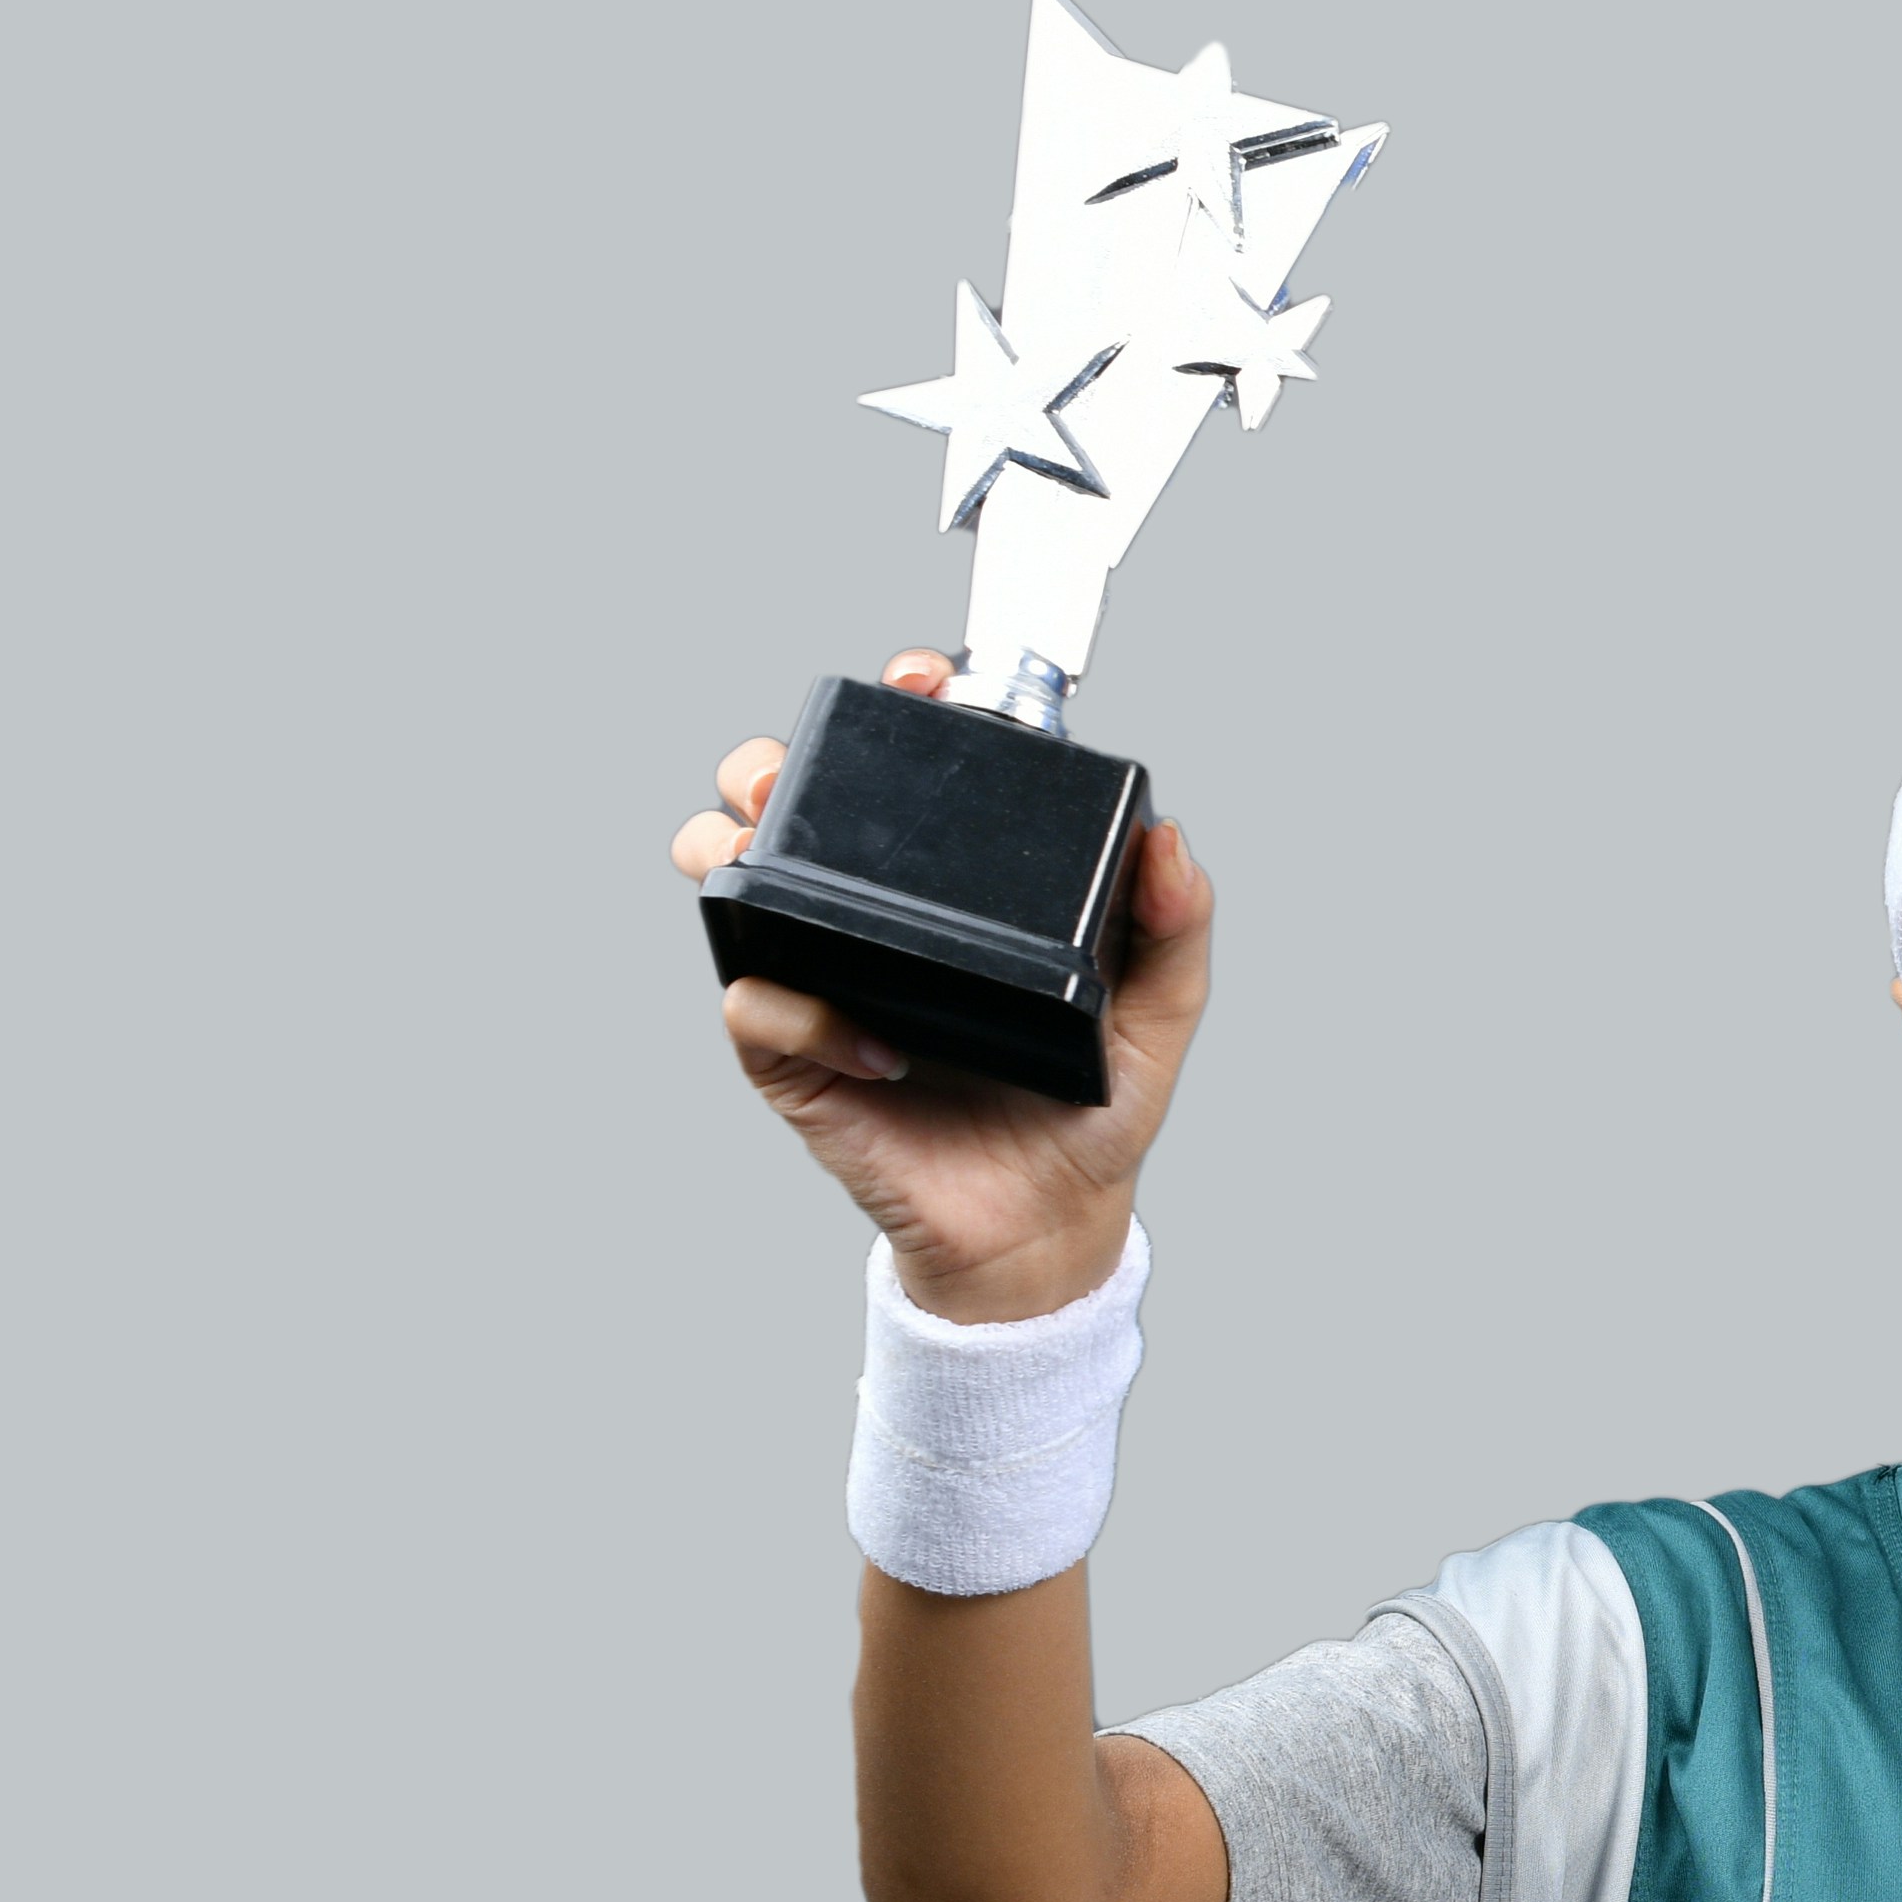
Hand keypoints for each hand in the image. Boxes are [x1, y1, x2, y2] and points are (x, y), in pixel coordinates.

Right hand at [671, 651, 1214, 1324]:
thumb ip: (1176, 925)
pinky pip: (758, 1009)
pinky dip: (803, 1015)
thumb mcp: (1158, 1010)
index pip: (904, 772)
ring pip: (731, 880)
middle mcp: (878, 916)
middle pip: (785, 804)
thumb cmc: (1091, 1108)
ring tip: (758, 849)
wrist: (1050, 1220)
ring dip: (725, 847)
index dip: (898, 708)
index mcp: (955, 888)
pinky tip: (877, 1048)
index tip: (921, 681)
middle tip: (789, 772)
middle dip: (768, 763)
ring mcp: (826, 979)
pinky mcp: (797, 1057)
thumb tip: (1168, 839)